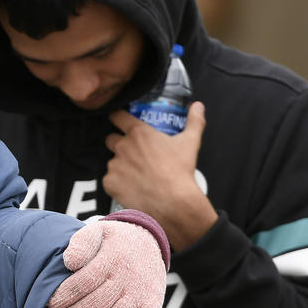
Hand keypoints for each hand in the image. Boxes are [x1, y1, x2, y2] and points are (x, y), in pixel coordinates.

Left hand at [49, 219, 166, 307]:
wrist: (148, 246)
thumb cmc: (112, 243)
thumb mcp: (97, 232)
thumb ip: (82, 243)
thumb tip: (70, 262)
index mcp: (113, 257)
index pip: (84, 281)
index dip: (65, 296)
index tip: (50, 305)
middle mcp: (129, 278)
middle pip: (96, 303)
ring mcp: (142, 296)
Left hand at [104, 102, 217, 250]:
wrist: (172, 202)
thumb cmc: (180, 171)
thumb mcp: (190, 142)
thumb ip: (194, 121)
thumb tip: (198, 105)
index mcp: (138, 133)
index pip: (117, 116)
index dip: (116, 117)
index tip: (117, 120)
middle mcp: (122, 146)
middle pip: (111, 139)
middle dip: (118, 144)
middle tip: (133, 154)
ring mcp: (114, 165)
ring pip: (112, 162)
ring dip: (120, 166)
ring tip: (136, 175)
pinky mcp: (109, 182)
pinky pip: (109, 180)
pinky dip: (117, 183)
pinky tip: (130, 188)